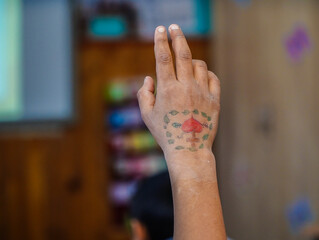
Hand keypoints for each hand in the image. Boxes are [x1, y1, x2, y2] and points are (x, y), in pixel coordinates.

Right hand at [137, 24, 219, 156]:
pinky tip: (200, 76)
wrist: (189, 150)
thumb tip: (149, 78)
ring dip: (191, 60)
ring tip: (185, 65)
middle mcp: (186, 87)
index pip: (163, 58)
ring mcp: (202, 92)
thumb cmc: (165, 133)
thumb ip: (144, 94)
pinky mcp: (214, 100)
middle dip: (178, 37)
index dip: (160, 41)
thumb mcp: (147, 116)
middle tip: (174, 27)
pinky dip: (205, 73)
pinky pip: (212, 78)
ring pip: (199, 64)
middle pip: (183, 54)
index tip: (160, 29)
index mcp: (168, 89)